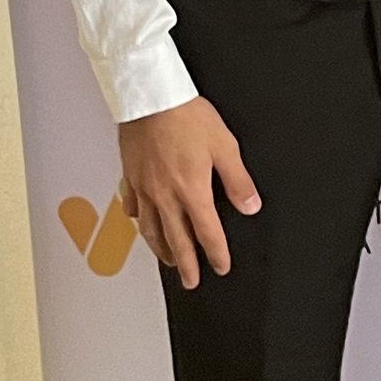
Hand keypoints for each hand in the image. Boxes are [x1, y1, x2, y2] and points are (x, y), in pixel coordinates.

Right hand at [117, 97, 259, 289]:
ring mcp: (143, 188)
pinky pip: (132, 207)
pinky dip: (138, 221)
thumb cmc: (187, 118)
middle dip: (186, 264)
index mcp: (191, 191)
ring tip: (169, 261)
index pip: (206, 232)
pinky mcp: (130, 177)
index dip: (216, 253)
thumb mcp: (225, 147)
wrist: (150, 99)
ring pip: (150, 229)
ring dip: (161, 249)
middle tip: (192, 281)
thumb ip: (238, 181)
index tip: (221, 267)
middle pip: (176, 239)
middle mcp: (164, 195)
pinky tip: (141, 224)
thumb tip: (250, 206)